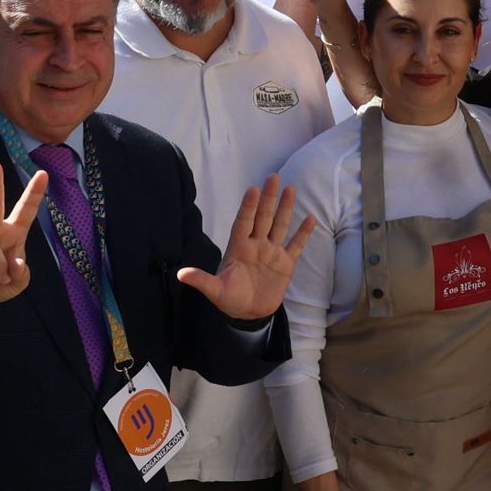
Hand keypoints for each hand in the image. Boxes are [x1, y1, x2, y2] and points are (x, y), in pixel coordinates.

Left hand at [176, 174, 314, 320]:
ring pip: (280, 225)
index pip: (244, 223)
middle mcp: (256, 245)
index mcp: (239, 248)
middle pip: (263, 218)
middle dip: (268, 198)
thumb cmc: (230, 299)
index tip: (252, 190)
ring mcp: (272, 252)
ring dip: (285, 208)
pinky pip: (296, 245)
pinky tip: (310, 218)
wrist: (249, 314)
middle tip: (273, 177)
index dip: (248, 207)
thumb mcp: (215, 291)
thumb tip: (180, 273)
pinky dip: (303, 233)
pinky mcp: (286, 262)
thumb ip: (202, 280)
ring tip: (290, 189)